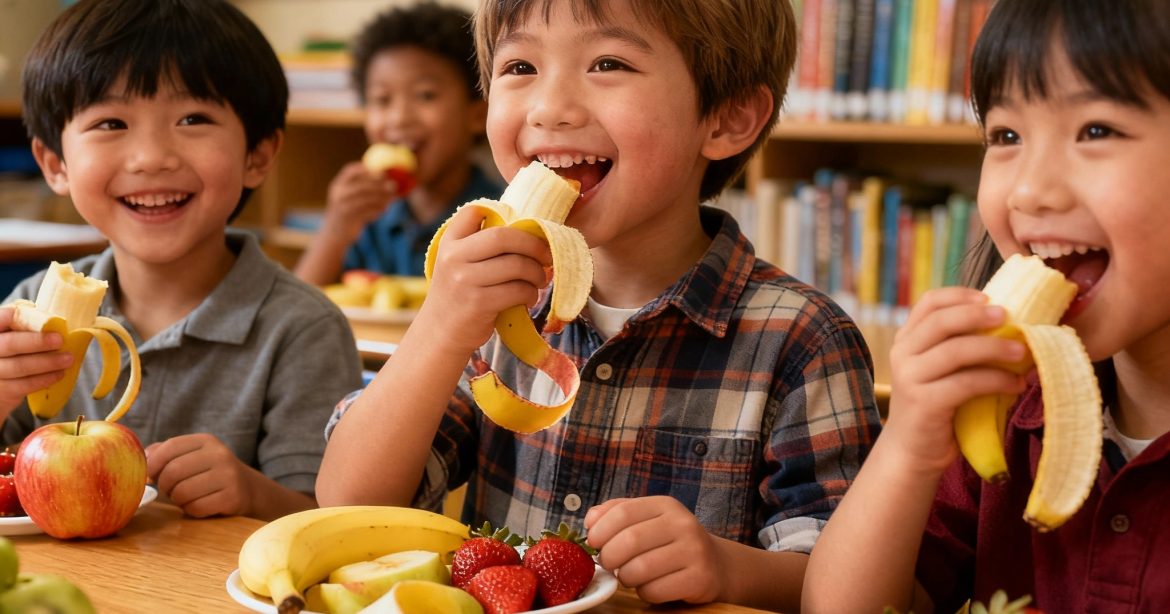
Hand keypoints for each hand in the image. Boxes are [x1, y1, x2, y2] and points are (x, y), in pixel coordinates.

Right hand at [0, 306, 72, 415]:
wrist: (0, 383)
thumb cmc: (12, 353)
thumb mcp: (14, 335)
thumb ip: (26, 327)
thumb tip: (55, 322)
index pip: (7, 318)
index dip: (26, 318)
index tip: (49, 321)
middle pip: (11, 344)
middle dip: (38, 342)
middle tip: (60, 341)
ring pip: (19, 366)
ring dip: (47, 362)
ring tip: (67, 359)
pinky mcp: (1, 391)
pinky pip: (23, 385)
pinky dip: (44, 379)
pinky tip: (58, 374)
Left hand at [145, 433, 257, 517]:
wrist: (248, 489)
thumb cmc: (208, 473)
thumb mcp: (191, 456)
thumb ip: (164, 453)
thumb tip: (141, 460)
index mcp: (206, 441)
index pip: (169, 448)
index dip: (153, 464)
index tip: (151, 476)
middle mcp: (219, 454)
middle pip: (173, 472)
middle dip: (165, 486)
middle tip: (169, 490)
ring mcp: (229, 476)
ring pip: (182, 492)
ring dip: (178, 500)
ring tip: (186, 497)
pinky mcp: (232, 497)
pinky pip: (196, 507)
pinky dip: (191, 510)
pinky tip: (199, 505)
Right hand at [318, 162, 397, 243]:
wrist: (334, 234)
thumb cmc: (347, 212)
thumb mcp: (349, 196)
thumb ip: (363, 186)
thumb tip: (389, 178)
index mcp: (338, 185)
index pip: (350, 171)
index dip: (367, 169)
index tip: (382, 171)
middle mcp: (338, 194)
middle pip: (361, 186)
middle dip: (380, 185)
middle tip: (394, 185)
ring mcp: (342, 207)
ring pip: (366, 200)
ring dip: (382, 199)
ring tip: (392, 199)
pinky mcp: (349, 220)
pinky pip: (367, 213)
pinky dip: (377, 211)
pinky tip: (383, 210)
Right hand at [415, 205, 552, 355]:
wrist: (440, 333)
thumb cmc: (459, 294)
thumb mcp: (457, 263)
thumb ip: (479, 245)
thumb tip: (528, 231)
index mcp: (449, 241)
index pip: (475, 211)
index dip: (503, 215)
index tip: (522, 230)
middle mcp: (454, 257)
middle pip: (504, 236)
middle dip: (533, 245)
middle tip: (547, 256)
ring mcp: (464, 280)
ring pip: (516, 265)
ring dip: (536, 273)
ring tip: (540, 280)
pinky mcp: (478, 303)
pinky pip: (518, 290)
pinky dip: (531, 293)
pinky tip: (529, 297)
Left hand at [584, 496, 725, 604]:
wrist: (717, 565)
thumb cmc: (670, 542)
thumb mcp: (648, 519)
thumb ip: (616, 513)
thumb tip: (590, 521)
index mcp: (665, 505)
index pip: (622, 512)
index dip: (600, 530)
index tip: (593, 543)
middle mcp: (682, 524)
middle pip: (629, 541)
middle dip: (609, 557)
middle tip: (608, 563)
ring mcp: (694, 551)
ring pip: (640, 569)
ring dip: (626, 577)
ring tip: (630, 575)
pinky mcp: (699, 578)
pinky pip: (655, 590)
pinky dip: (644, 593)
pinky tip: (650, 586)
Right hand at [882, 287, 1027, 475]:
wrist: (913, 451)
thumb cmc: (937, 406)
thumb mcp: (941, 369)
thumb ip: (958, 345)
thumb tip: (1011, 324)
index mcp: (906, 339)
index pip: (928, 303)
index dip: (959, 295)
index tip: (989, 296)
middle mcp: (902, 354)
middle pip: (941, 322)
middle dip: (978, 316)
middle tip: (1010, 317)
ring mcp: (909, 378)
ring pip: (955, 350)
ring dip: (994, 348)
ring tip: (1023, 353)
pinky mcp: (924, 402)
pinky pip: (966, 383)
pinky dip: (996, 380)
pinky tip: (1015, 384)